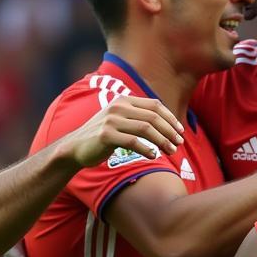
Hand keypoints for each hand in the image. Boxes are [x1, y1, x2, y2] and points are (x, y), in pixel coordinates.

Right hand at [60, 96, 184, 167]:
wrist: (76, 147)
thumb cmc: (104, 136)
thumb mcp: (122, 121)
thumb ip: (140, 118)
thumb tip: (170, 126)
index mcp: (124, 100)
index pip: (155, 105)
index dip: (171, 118)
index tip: (181, 131)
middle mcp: (118, 107)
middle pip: (153, 117)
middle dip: (170, 131)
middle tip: (179, 144)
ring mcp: (111, 120)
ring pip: (146, 129)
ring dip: (162, 141)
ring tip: (171, 152)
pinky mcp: (105, 135)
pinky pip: (133, 142)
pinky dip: (147, 149)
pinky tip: (154, 156)